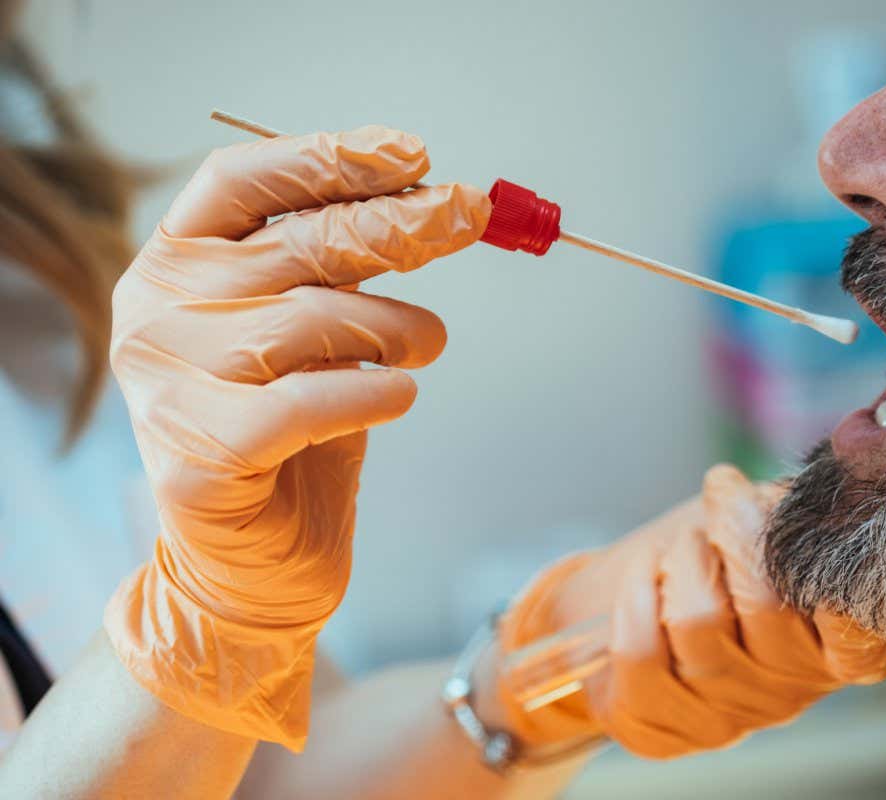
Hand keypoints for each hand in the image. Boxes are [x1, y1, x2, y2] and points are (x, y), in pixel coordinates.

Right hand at [104, 127, 489, 749]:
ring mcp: (168, 383)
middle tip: (469, 217)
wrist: (255, 560)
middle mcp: (155, 310)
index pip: (244, 180)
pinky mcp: (197, 454)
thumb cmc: (294, 433)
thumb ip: (343, 268)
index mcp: (175, 262)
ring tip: (429, 342)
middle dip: (399, 225)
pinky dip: (370, 394)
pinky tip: (400, 396)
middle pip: (295, 242)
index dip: (330, 157)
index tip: (414, 154)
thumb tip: (434, 202)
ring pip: (311, 322)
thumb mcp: (317, 330)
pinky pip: (306, 403)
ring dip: (395, 326)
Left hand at [496, 465, 885, 758]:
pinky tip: (643, 578)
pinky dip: (635, 595)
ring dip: (682, 559)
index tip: (779, 509)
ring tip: (680, 548)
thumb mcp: (768, 525)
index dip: (816, 556)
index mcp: (839, 650)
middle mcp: (790, 694)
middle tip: (720, 503)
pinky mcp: (660, 727)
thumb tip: (809, 486)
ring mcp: (725, 718)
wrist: (622, 608)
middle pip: (769, 603)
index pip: (858, 624)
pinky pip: (642, 649)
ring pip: (699, 619)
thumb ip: (797, 513)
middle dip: (733, 531)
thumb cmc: (711, 559)